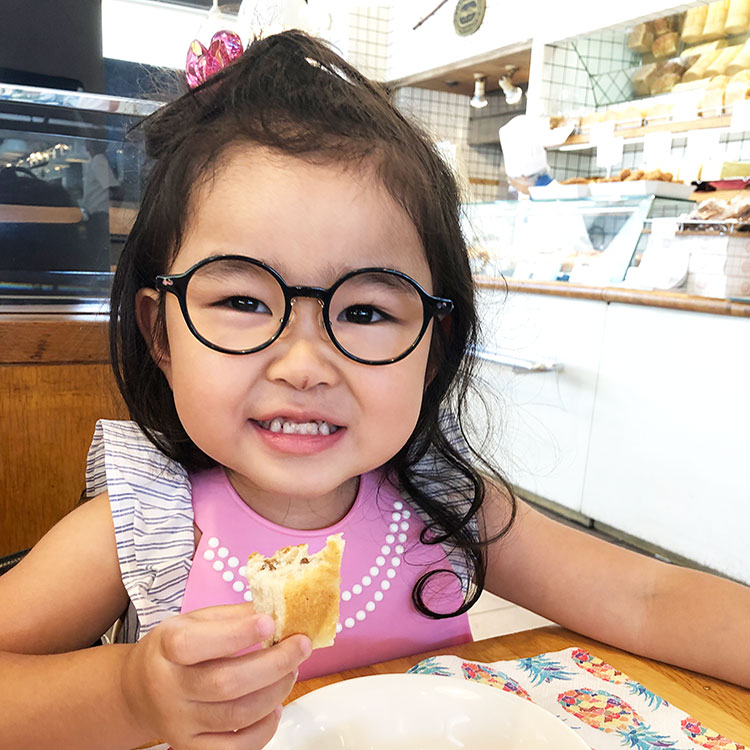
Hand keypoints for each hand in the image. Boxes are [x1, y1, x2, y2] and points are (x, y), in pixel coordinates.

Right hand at [120, 603, 310, 749]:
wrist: (139, 690)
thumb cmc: (174, 648)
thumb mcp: (194, 620)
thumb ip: (233, 616)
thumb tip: (278, 610)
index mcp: (167, 647)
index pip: (196, 644)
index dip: (237, 634)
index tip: (270, 622)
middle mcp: (169, 688)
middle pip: (226, 683)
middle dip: (273, 664)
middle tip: (300, 646)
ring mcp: (180, 722)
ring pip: (237, 716)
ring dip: (275, 692)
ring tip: (291, 670)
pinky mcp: (190, 746)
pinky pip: (234, 749)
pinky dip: (263, 730)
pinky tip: (275, 707)